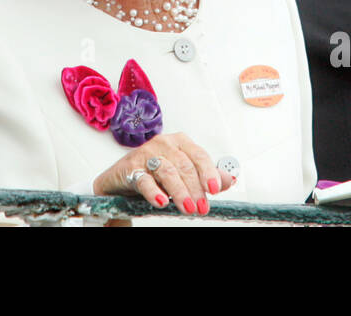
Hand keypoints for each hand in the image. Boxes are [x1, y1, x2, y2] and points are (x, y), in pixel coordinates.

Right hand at [94, 132, 233, 215]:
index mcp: (179, 142)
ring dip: (180, 192)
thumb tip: (229, 180)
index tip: (215, 189)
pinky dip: (154, 192)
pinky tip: (162, 202)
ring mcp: (146, 155)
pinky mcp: (131, 169)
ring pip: (167, 171)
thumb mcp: (183, 174)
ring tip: (188, 208)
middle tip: (201, 207)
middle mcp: (163, 144)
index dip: (208, 172)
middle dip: (196, 188)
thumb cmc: (155, 173)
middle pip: (184, 165)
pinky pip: (144, 180)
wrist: (121, 178)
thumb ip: (205, 176)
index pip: (198, 155)